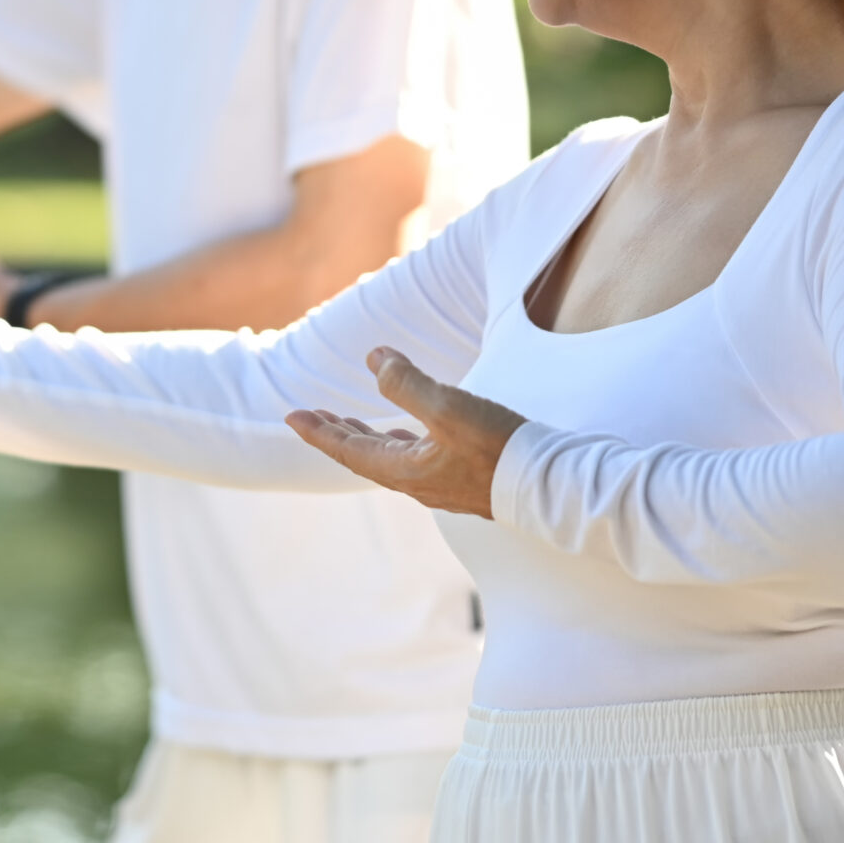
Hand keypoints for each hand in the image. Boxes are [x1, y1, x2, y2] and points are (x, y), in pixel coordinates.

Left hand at [286, 348, 525, 518]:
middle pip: (364, 455)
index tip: (291, 417)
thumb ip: (405, 383)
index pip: (348, 450)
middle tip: (308, 416)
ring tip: (347, 421)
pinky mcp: (463, 477)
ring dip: (365, 436)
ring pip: (390, 457)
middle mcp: (418, 482)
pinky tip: (406, 433)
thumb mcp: (447, 407)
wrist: (551, 484)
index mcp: (405, 471)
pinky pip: (416, 457)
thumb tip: (374, 358)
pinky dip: (398, 440)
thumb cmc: (499, 447)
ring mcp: (441, 482)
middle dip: (336, 432)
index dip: (319, 431)